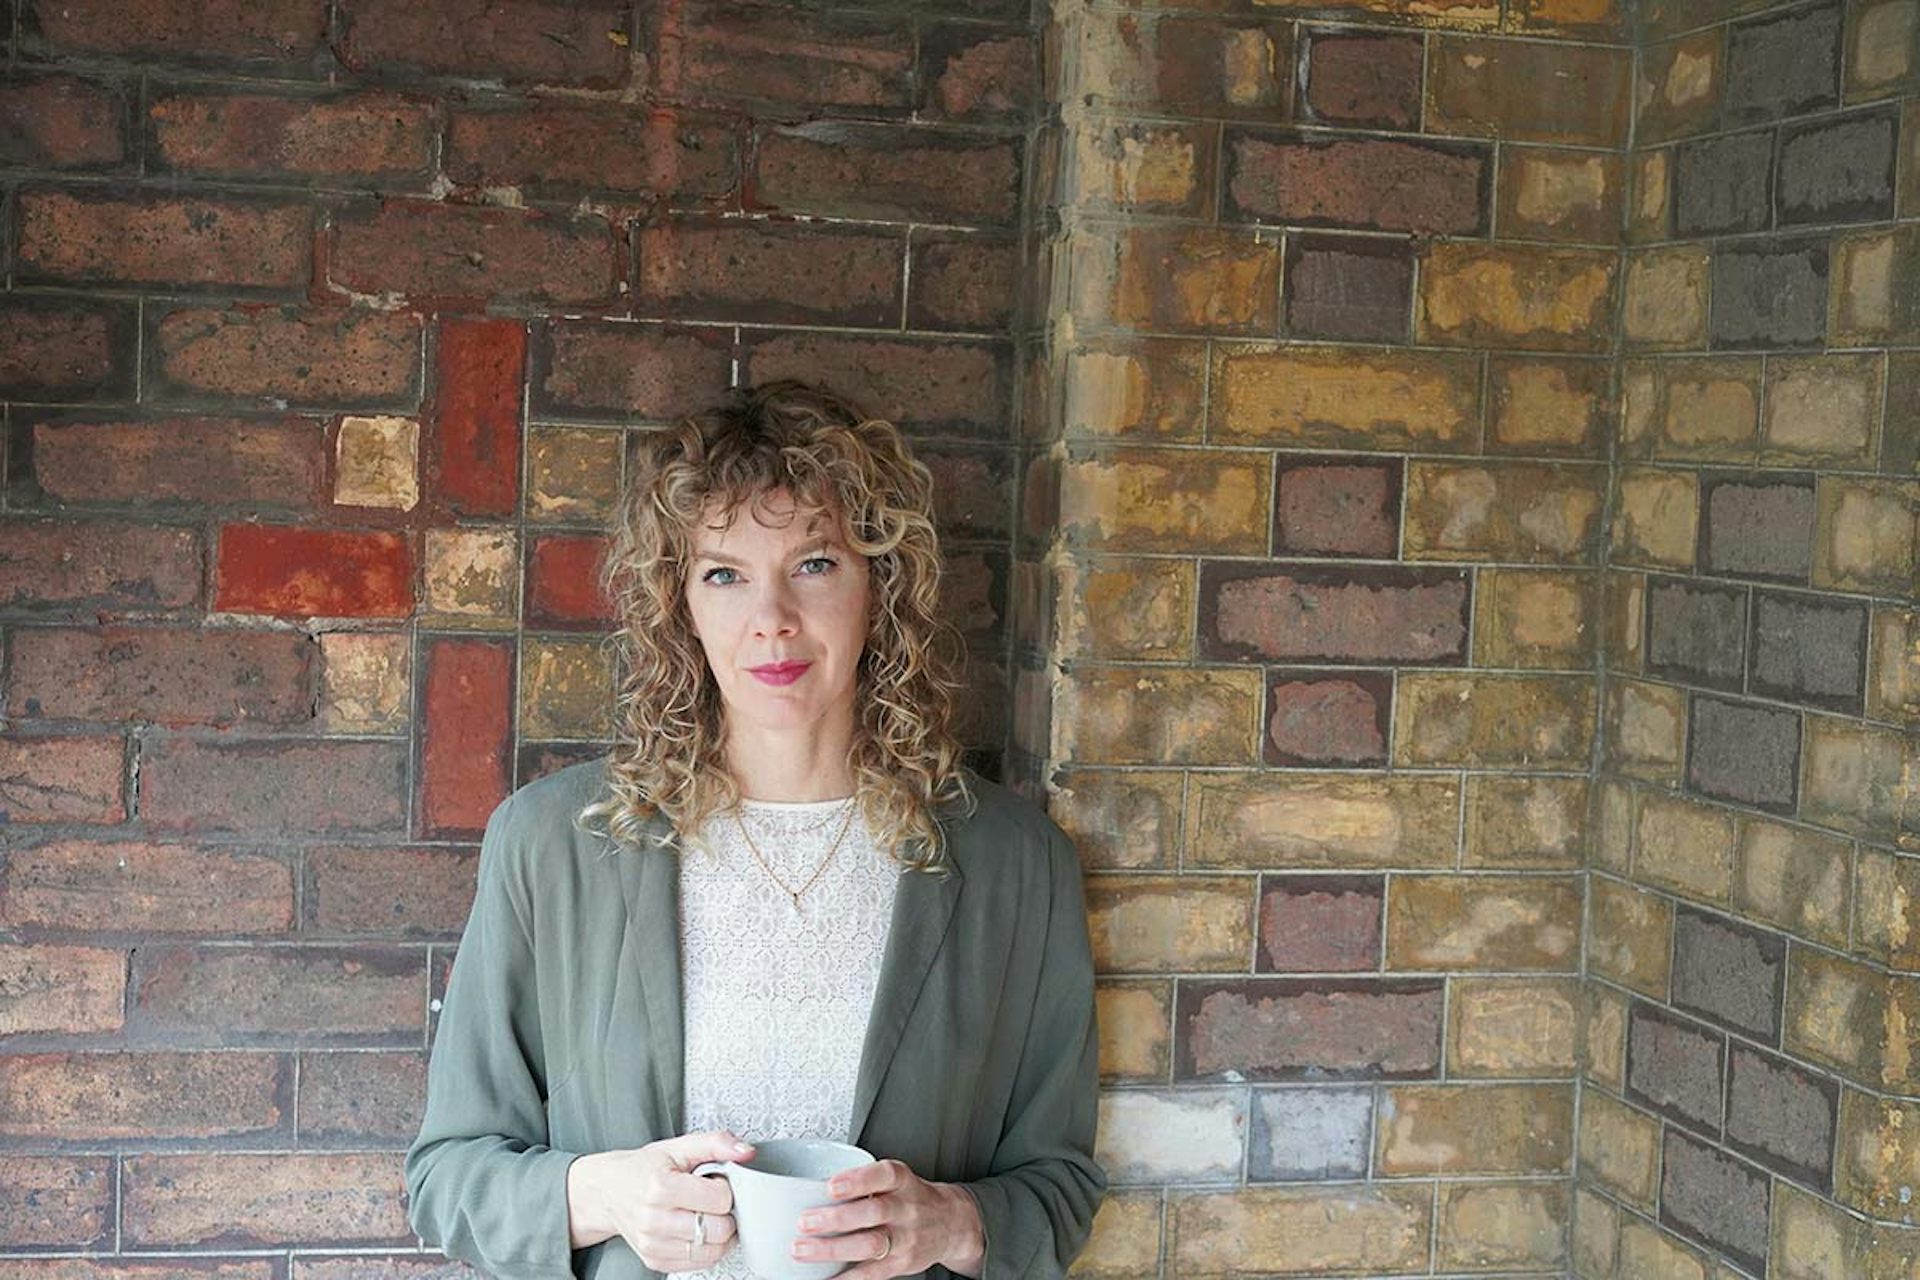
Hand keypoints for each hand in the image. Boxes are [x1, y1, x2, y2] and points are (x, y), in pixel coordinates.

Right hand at [566, 1129, 754, 1271]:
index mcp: (661, 1188)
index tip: (713, 1181)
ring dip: (718, 1233)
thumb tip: (745, 1151)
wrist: (609, 1190)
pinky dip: (705, 1248)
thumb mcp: (679, 1146)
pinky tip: (695, 1229)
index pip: (720, 1199)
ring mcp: (653, 1245)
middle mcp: (654, 1220)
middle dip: (724, 1213)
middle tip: (711, 1200)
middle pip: (719, 1230)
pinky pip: (699, 1264)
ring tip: (703, 1214)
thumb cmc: (645, 1168)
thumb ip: (716, 1143)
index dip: (724, 1188)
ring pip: (712, 1251)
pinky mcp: (655, 1261)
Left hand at [792, 1158, 984, 1278]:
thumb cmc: (911, 1198)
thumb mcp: (897, 1180)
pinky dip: (845, 1278)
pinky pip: (871, 1274)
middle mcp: (906, 1209)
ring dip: (832, 1248)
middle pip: (873, 1212)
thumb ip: (864, 1182)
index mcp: (902, 1182)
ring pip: (870, 1244)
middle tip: (805, 1221)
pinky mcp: (901, 1264)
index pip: (884, 1176)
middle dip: (836, 1218)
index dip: (858, 1181)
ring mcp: (905, 1238)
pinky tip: (825, 1278)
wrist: (951, 1223)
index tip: (831, 1186)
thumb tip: (813, 1189)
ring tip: (803, 1249)